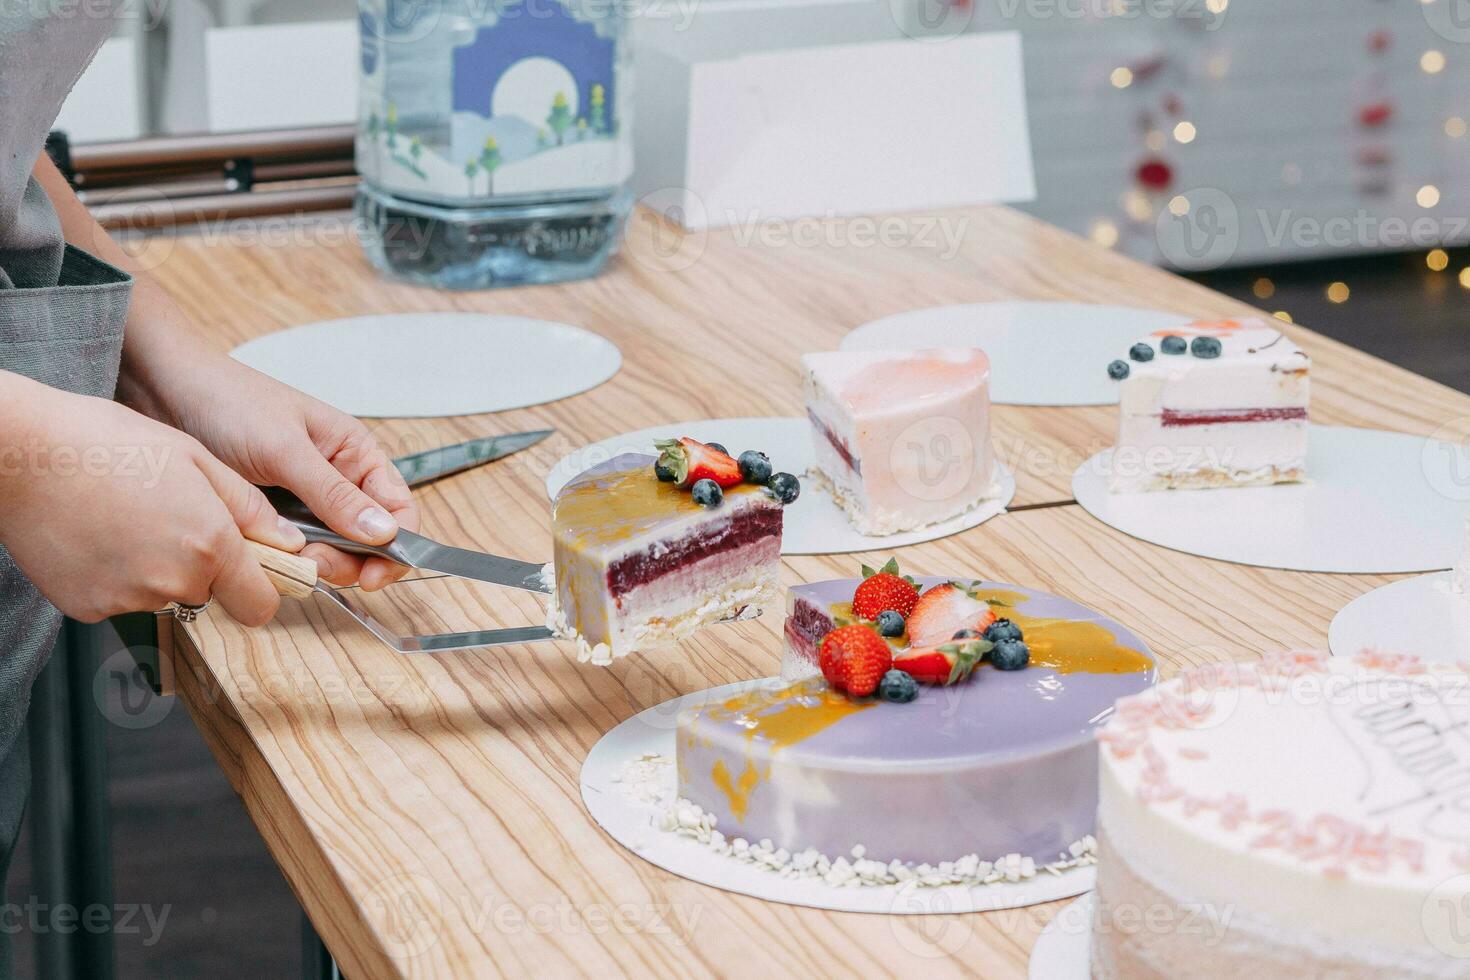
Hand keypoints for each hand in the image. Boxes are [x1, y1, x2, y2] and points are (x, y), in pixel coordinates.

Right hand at [0, 374, 305, 624]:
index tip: (251, 568)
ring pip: (163, 596)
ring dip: (157, 569)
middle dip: (203, 567)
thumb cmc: (106, 444)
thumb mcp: (196, 459)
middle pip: (209, 595)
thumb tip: (288, 542)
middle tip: (172, 518)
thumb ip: (249, 507)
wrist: (22, 453)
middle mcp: (172, 582)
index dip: (260, 588)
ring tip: (129, 518)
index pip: (260, 605)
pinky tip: (99, 535)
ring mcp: (126, 600)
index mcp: (210, 546)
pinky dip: (117, 575)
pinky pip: (120, 599)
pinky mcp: (86, 608)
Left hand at [141, 350, 418, 590]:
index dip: (395, 548)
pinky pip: (292, 549)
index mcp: (354, 453)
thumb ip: (334, 495)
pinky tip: (265, 556)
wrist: (163, 391)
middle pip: (367, 540)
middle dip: (347, 561)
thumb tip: (386, 533)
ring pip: (330, 550)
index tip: (371, 577)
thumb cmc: (228, 402)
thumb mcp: (285, 449)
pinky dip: (284, 560)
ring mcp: (303, 500)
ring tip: (283, 558)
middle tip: (312, 566)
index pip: (398, 510)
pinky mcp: (270, 514)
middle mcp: (336, 479)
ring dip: (314, 563)